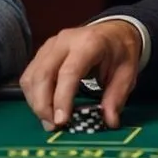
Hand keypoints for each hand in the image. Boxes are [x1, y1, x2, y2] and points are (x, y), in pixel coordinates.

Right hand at [20, 21, 141, 130]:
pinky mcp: (42, 52)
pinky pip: (29, 76)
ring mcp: (51, 45)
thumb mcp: (128, 72)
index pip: (69, 72)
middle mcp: (65, 41)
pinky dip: (33, 95)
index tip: (61, 121)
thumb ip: (117, 97)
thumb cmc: (120, 51)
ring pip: (31, 77)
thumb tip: (110, 121)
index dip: (62, 98)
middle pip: (43, 75)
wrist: (114, 31)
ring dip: (36, 102)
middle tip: (54, 126)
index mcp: (90, 43)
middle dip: (44, 105)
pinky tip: (45, 107)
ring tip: (49, 120)